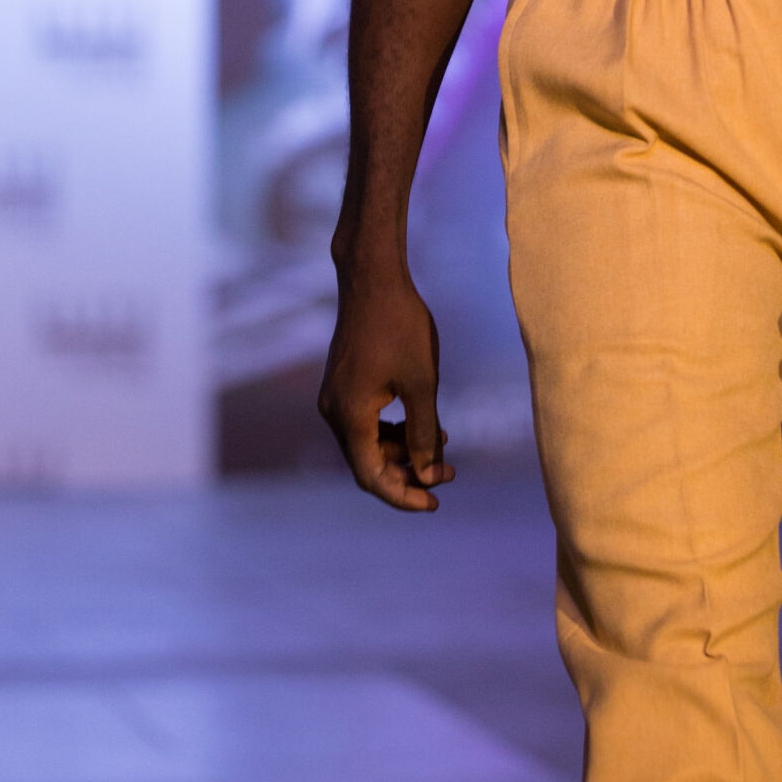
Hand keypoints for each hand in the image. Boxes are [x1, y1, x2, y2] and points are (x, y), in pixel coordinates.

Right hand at [318, 262, 454, 510]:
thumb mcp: (422, 383)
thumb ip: (424, 433)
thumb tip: (429, 475)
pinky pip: (365, 422)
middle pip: (368, 463)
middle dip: (408, 473)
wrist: (373, 278)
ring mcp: (334, 397)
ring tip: (443, 445)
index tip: (435, 503)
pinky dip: (392, 430)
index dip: (403, 496)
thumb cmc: (400, 326)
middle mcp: (333, 412)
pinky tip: (422, 422)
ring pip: (367, 443)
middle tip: (449, 474)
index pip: (371, 477)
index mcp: (350, 416)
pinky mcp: (342, 384)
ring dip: (402, 451)